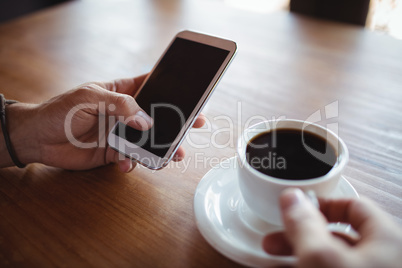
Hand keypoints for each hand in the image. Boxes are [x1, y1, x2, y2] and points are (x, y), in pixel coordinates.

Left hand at [3, 74, 205, 170]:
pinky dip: (134, 163)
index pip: (150, 85)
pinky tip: (128, 164)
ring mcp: (120, 133)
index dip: (170, 88)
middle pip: (156, 116)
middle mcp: (124, 113)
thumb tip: (146, 121)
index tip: (190, 93)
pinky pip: (131, 158)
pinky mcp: (113, 152)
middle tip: (195, 124)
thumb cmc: (60, 111)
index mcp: (119, 92)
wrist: (39, 139)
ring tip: (174, 154)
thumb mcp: (89, 98)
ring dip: (162, 147)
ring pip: (148, 140)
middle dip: (176, 121)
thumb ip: (119, 106)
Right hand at [263, 188, 401, 267]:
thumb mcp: (321, 257)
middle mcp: (383, 258)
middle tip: (274, 239)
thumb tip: (291, 197)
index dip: (321, 203)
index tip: (295, 208)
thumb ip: (304, 224)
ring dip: (299, 253)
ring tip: (272, 258)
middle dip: (300, 233)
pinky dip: (307, 267)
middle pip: (338, 234)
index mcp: (387, 239)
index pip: (355, 206)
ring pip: (331, 257)